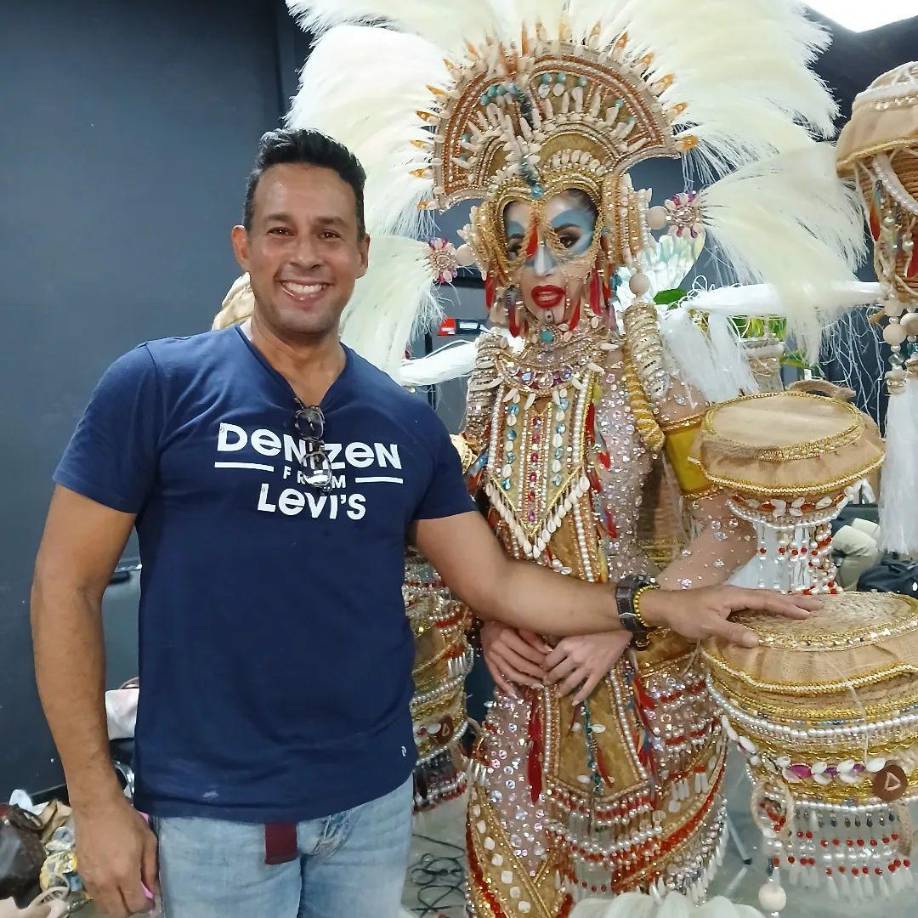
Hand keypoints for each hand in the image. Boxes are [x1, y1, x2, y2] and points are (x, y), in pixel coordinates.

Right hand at [73, 793, 157, 916]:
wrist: (96, 809)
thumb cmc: (126, 821)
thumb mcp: (148, 841)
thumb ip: (151, 869)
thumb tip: (153, 890)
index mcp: (125, 874)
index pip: (135, 905)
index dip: (146, 907)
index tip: (151, 902)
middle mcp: (106, 883)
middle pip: (117, 913)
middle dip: (131, 910)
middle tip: (139, 899)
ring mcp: (91, 881)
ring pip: (104, 907)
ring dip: (117, 905)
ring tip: (126, 893)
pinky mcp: (81, 876)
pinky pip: (94, 897)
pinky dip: (105, 897)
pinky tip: (113, 885)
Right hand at [481, 622, 550, 696]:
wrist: (487, 617)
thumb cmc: (507, 619)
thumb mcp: (520, 623)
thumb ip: (533, 637)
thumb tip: (548, 651)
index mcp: (506, 635)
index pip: (527, 652)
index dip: (540, 660)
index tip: (551, 664)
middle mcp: (497, 647)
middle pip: (519, 664)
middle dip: (535, 672)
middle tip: (547, 678)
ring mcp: (491, 655)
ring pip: (509, 672)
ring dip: (524, 681)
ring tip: (537, 685)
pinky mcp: (487, 661)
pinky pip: (496, 676)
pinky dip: (505, 686)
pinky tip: (515, 694)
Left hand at [543, 631, 632, 704]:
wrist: (618, 629)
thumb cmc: (595, 626)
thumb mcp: (574, 628)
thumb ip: (560, 637)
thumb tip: (547, 644)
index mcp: (566, 645)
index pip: (548, 660)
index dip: (543, 666)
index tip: (541, 669)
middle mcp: (574, 658)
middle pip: (557, 673)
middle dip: (550, 679)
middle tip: (546, 682)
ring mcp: (586, 667)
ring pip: (569, 683)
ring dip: (562, 690)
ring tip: (558, 694)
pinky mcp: (598, 673)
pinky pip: (587, 689)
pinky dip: (579, 697)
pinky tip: (574, 702)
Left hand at [641, 584, 818, 647]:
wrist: (664, 606)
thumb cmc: (685, 616)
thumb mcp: (707, 627)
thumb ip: (732, 633)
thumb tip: (757, 641)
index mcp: (734, 595)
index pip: (766, 601)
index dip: (787, 607)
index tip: (808, 614)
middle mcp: (736, 593)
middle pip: (770, 596)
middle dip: (795, 601)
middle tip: (820, 605)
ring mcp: (732, 597)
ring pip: (764, 598)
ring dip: (785, 601)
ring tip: (807, 605)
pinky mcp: (728, 602)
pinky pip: (756, 602)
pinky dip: (771, 604)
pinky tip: (777, 609)